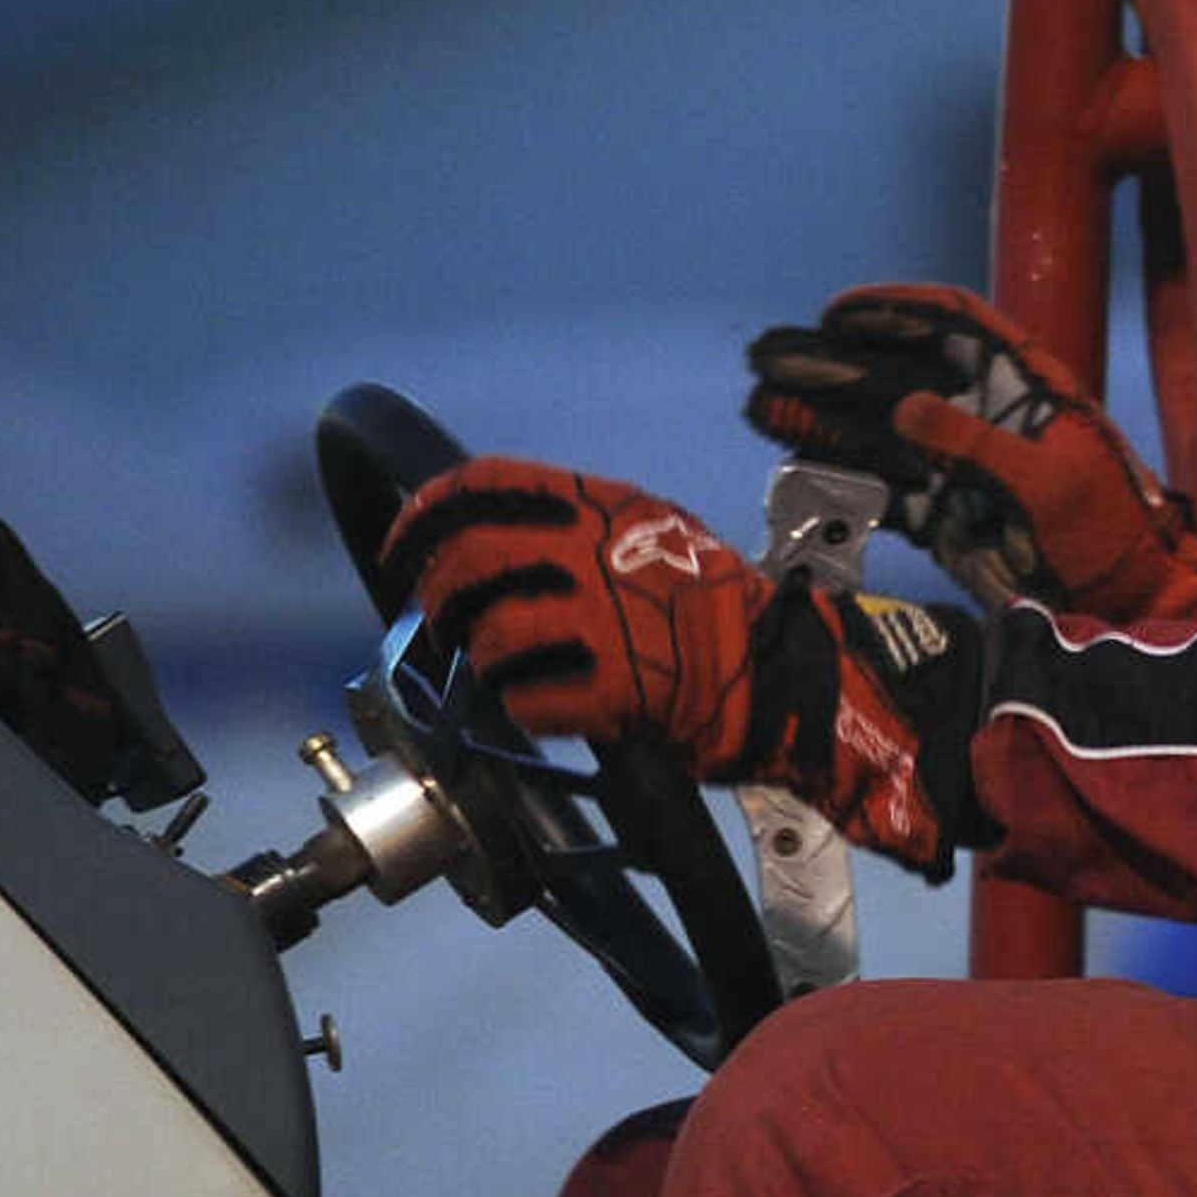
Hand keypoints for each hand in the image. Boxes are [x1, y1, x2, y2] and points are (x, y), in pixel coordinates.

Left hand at [380, 459, 991, 873]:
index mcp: (606, 503)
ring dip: (479, 660)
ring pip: (490, 638)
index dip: (425, 517)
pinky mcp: (618, 688)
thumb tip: (496, 534)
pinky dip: (523, 710)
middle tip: (446, 623)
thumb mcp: (657, 531)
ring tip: (496, 672)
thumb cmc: (722, 609)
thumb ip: (582, 526)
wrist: (791, 675)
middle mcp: (600, 551)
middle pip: (471, 562)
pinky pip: (530, 702)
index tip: (405, 547)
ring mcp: (608, 621)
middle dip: (441, 598)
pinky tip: (542, 709)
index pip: (483, 486)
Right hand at [743, 284, 1196, 622]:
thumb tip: (904, 406)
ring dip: (821, 418)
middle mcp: (983, 414)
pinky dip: (840, 482)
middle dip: (835, 364)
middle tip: (769, 357)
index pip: (956, 322)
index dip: (898, 308)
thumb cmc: (1102, 527)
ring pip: (877, 429)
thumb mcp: (1047, 480)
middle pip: (899, 372)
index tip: (839, 311)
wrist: (1116, 598)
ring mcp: (958, 463)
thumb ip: (975, 442)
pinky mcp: (943, 512)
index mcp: (1024, 384)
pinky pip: (881, 488)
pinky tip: (792, 470)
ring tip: (760, 405)